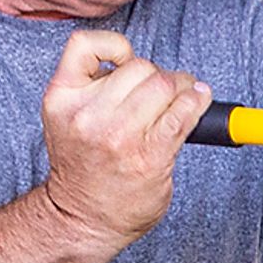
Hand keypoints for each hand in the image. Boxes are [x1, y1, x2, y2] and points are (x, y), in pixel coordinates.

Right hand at [38, 29, 213, 248]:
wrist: (82, 218)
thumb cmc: (82, 168)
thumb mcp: (67, 118)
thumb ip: (93, 88)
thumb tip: (140, 67)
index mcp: (61, 98)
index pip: (85, 44)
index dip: (114, 46)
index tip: (126, 60)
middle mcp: (87, 114)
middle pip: (138, 67)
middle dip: (158, 74)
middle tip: (167, 89)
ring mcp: (118, 135)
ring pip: (163, 85)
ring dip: (182, 87)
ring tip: (184, 96)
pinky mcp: (149, 155)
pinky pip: (182, 114)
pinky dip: (197, 101)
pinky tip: (200, 100)